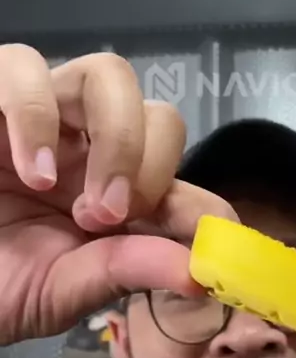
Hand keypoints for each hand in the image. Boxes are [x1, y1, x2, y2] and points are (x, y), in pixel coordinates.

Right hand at [0, 44, 235, 344]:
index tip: (211, 237)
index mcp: (114, 199)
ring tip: (83, 205)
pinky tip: (35, 172)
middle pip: (159, 116)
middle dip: (152, 167)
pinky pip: (22, 67)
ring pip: (108, 76)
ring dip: (114, 139)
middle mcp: (89, 152)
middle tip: (113, 219)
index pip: (180, 183)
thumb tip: (199, 276)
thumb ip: (124, 272)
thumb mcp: (61, 290)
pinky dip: (37, 116)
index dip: (202, 205)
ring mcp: (44, 119)